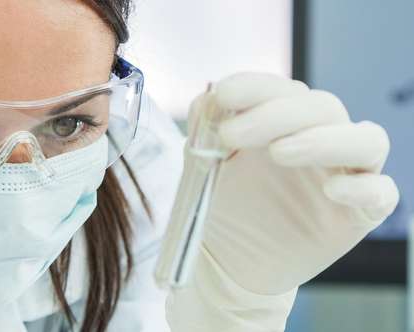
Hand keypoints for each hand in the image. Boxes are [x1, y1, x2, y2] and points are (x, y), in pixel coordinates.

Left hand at [166, 73, 398, 330]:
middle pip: (323, 107)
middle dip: (276, 114)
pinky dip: (363, 188)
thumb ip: (205, 129)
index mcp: (284, 122)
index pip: (283, 90)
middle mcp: (321, 140)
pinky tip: (332, 191)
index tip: (223, 95)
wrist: (229, 260)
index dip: (255, 87)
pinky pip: (382, 193)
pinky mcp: (359, 215)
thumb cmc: (223, 205)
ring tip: (278, 152)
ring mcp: (345, 175)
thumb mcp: (204, 164)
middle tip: (231, 134)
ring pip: (366, 140)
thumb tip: (208, 97)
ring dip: (324, 139)